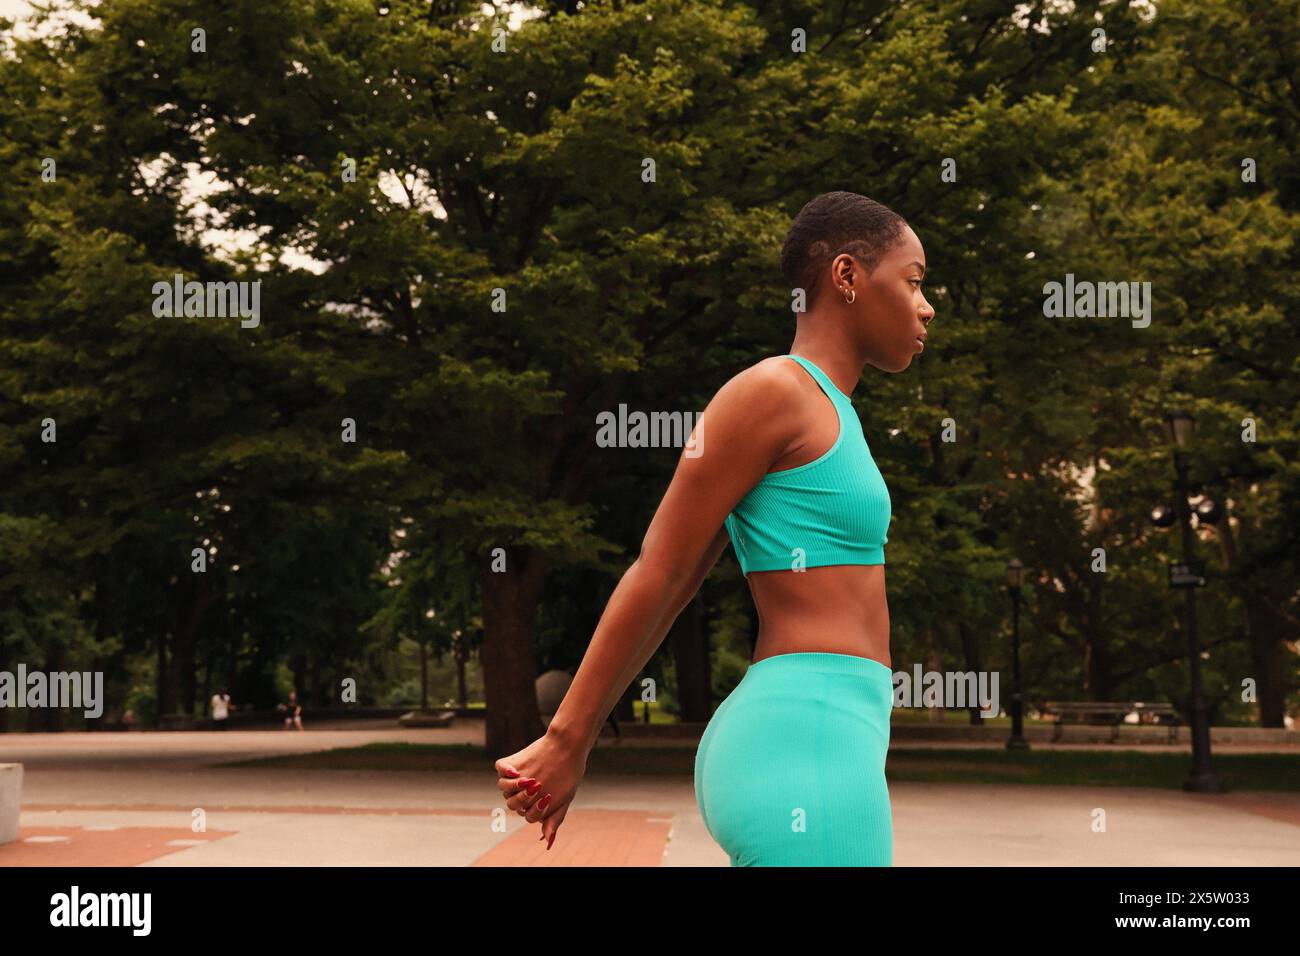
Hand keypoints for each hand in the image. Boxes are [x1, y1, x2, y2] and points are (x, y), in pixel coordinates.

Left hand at [495, 729, 587, 851]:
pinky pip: (500, 769)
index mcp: (533, 802)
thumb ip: (555, 818)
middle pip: (514, 803)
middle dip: (524, 799)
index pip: (526, 814)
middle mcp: (521, 791)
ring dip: (513, 787)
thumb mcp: (564, 798)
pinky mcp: (510, 762)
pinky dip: (505, 771)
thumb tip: (547, 841)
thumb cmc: (568, 773)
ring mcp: (514, 777)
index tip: (546, 800)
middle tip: (537, 788)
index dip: (535, 810)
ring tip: (528, 780)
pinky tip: (516, 771)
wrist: (569, 746)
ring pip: (504, 788)